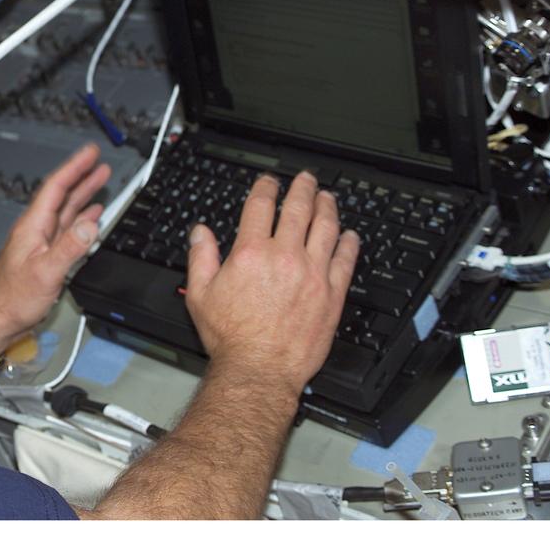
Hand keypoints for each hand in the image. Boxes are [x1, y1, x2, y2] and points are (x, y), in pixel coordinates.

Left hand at [0, 143, 110, 351]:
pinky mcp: (45, 255)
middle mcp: (36, 230)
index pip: (56, 187)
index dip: (74, 167)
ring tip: (100, 180)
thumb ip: (70, 247)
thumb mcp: (46, 272)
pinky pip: (67, 229)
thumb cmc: (13, 298)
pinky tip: (91, 217)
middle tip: (98, 161)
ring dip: (83, 194)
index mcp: (33, 226)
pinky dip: (82, 219)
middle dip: (81, 176)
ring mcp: (40, 242)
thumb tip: (91, 224)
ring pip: (66, 210)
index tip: (89, 153)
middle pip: (62, 195)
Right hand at [184, 172, 358, 397]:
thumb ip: (201, 258)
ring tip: (327, 198)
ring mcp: (312, 274)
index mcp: (251, 253)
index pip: (261, 207)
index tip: (269, 183)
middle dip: (302, 189)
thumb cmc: (231, 337)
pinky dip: (349, 243)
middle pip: (298, 210)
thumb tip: (200, 233)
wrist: (259, 369)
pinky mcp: (331, 294)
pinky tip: (349, 236)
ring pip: (325, 229)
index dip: (266, 188)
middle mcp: (284, 258)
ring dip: (327, 208)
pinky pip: (346, 261)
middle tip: (305, 179)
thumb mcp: (200, 294)